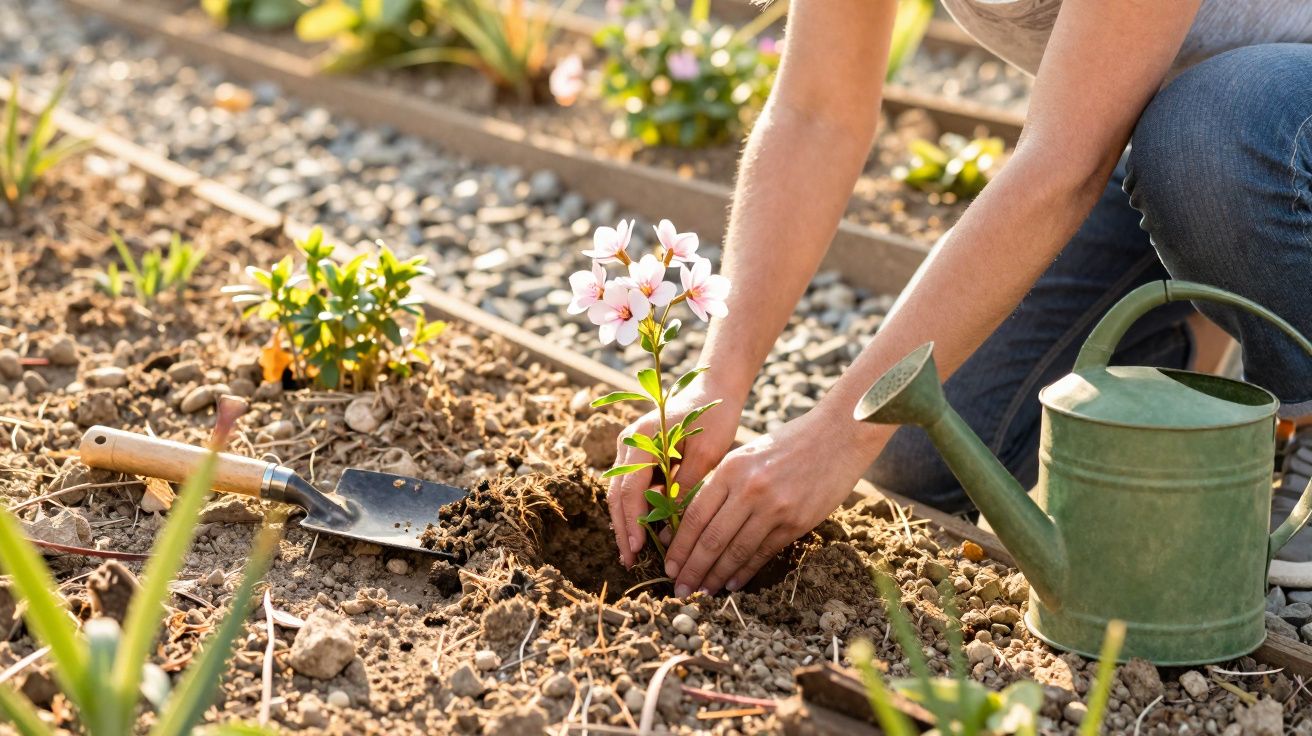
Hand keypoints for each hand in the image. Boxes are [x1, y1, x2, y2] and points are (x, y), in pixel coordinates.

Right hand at [607, 379, 743, 567]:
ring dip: (626, 523)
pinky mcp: (640, 456)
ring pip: (621, 493)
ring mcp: (631, 449)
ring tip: (632, 554)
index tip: (638, 547)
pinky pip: (632, 487)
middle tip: (629, 561)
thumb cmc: (712, 417)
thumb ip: (684, 488)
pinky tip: (642, 533)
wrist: (713, 390)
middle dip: (623, 529)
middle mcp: (628, 443)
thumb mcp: (704, 454)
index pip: (630, 488)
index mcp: (641, 438)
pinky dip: (635, 510)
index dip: (632, 520)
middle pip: (618, 494)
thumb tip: (671, 529)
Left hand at [662, 403, 885, 596]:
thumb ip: (721, 486)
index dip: (679, 546)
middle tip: (680, 590)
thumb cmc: (786, 444)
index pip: (696, 516)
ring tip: (703, 592)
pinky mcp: (796, 522)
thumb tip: (691, 524)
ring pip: (736, 551)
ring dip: (716, 576)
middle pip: (712, 539)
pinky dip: (745, 571)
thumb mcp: (746, 456)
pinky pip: (764, 553)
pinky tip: (733, 583)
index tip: (669, 565)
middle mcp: (749, 489)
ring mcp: (774, 508)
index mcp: (730, 469)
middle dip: (693, 569)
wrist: (837, 436)